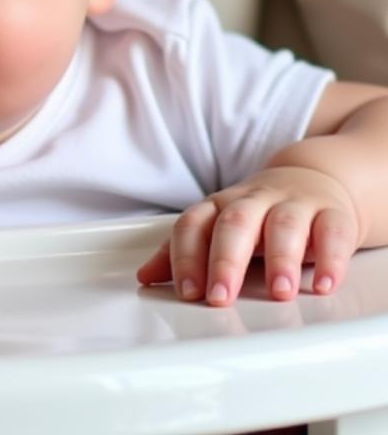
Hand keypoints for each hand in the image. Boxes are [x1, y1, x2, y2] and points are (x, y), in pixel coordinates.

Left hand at [136, 166, 359, 305]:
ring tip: (279, 292)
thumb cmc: (257, 213)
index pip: (194, 225)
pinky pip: (332, 230)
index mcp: (219, 206)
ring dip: (280, 258)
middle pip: (234, 223)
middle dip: (225, 261)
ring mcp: (293, 204)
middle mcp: (253, 201)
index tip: (187, 292)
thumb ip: (182, 252)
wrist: (312, 179)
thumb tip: (145, 277)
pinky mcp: (332, 213)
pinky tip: (323, 284)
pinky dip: (330, 257)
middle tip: (220, 297)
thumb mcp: (216, 228)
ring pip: (283, 223)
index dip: (186, 256)